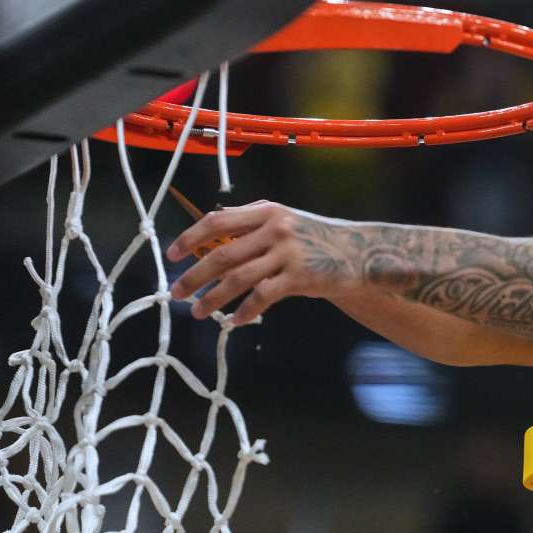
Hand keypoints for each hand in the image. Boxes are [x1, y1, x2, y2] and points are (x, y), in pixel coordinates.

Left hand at [166, 201, 364, 324]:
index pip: (217, 221)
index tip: (172, 255)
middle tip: (177, 293)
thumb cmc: (317, 239)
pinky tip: (234, 321)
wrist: (361, 252)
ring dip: (214, 298)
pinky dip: (245, 311)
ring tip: (200, 312)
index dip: (190, 238)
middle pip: (222, 253)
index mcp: (266, 212)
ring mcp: (287, 253)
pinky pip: (262, 296)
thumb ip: (252, 226)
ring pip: (238, 278)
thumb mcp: (286, 222)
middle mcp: (275, 228)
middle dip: (194, 276)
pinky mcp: (299, 276)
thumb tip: (211, 242)